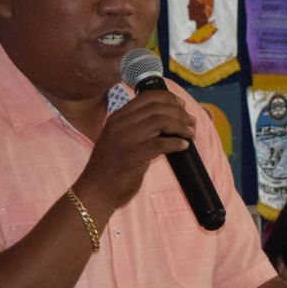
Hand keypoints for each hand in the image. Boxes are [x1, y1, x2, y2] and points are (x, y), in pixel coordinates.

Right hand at [72, 92, 194, 217]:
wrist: (95, 190)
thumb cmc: (109, 167)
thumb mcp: (118, 139)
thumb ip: (136, 128)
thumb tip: (165, 123)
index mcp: (118, 117)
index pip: (147, 97)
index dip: (169, 98)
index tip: (181, 106)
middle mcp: (121, 124)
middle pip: (157, 107)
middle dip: (179, 112)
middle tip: (191, 122)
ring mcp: (126, 139)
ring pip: (161, 121)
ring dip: (180, 125)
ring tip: (190, 133)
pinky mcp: (133, 156)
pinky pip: (161, 143)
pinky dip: (176, 143)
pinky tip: (184, 146)